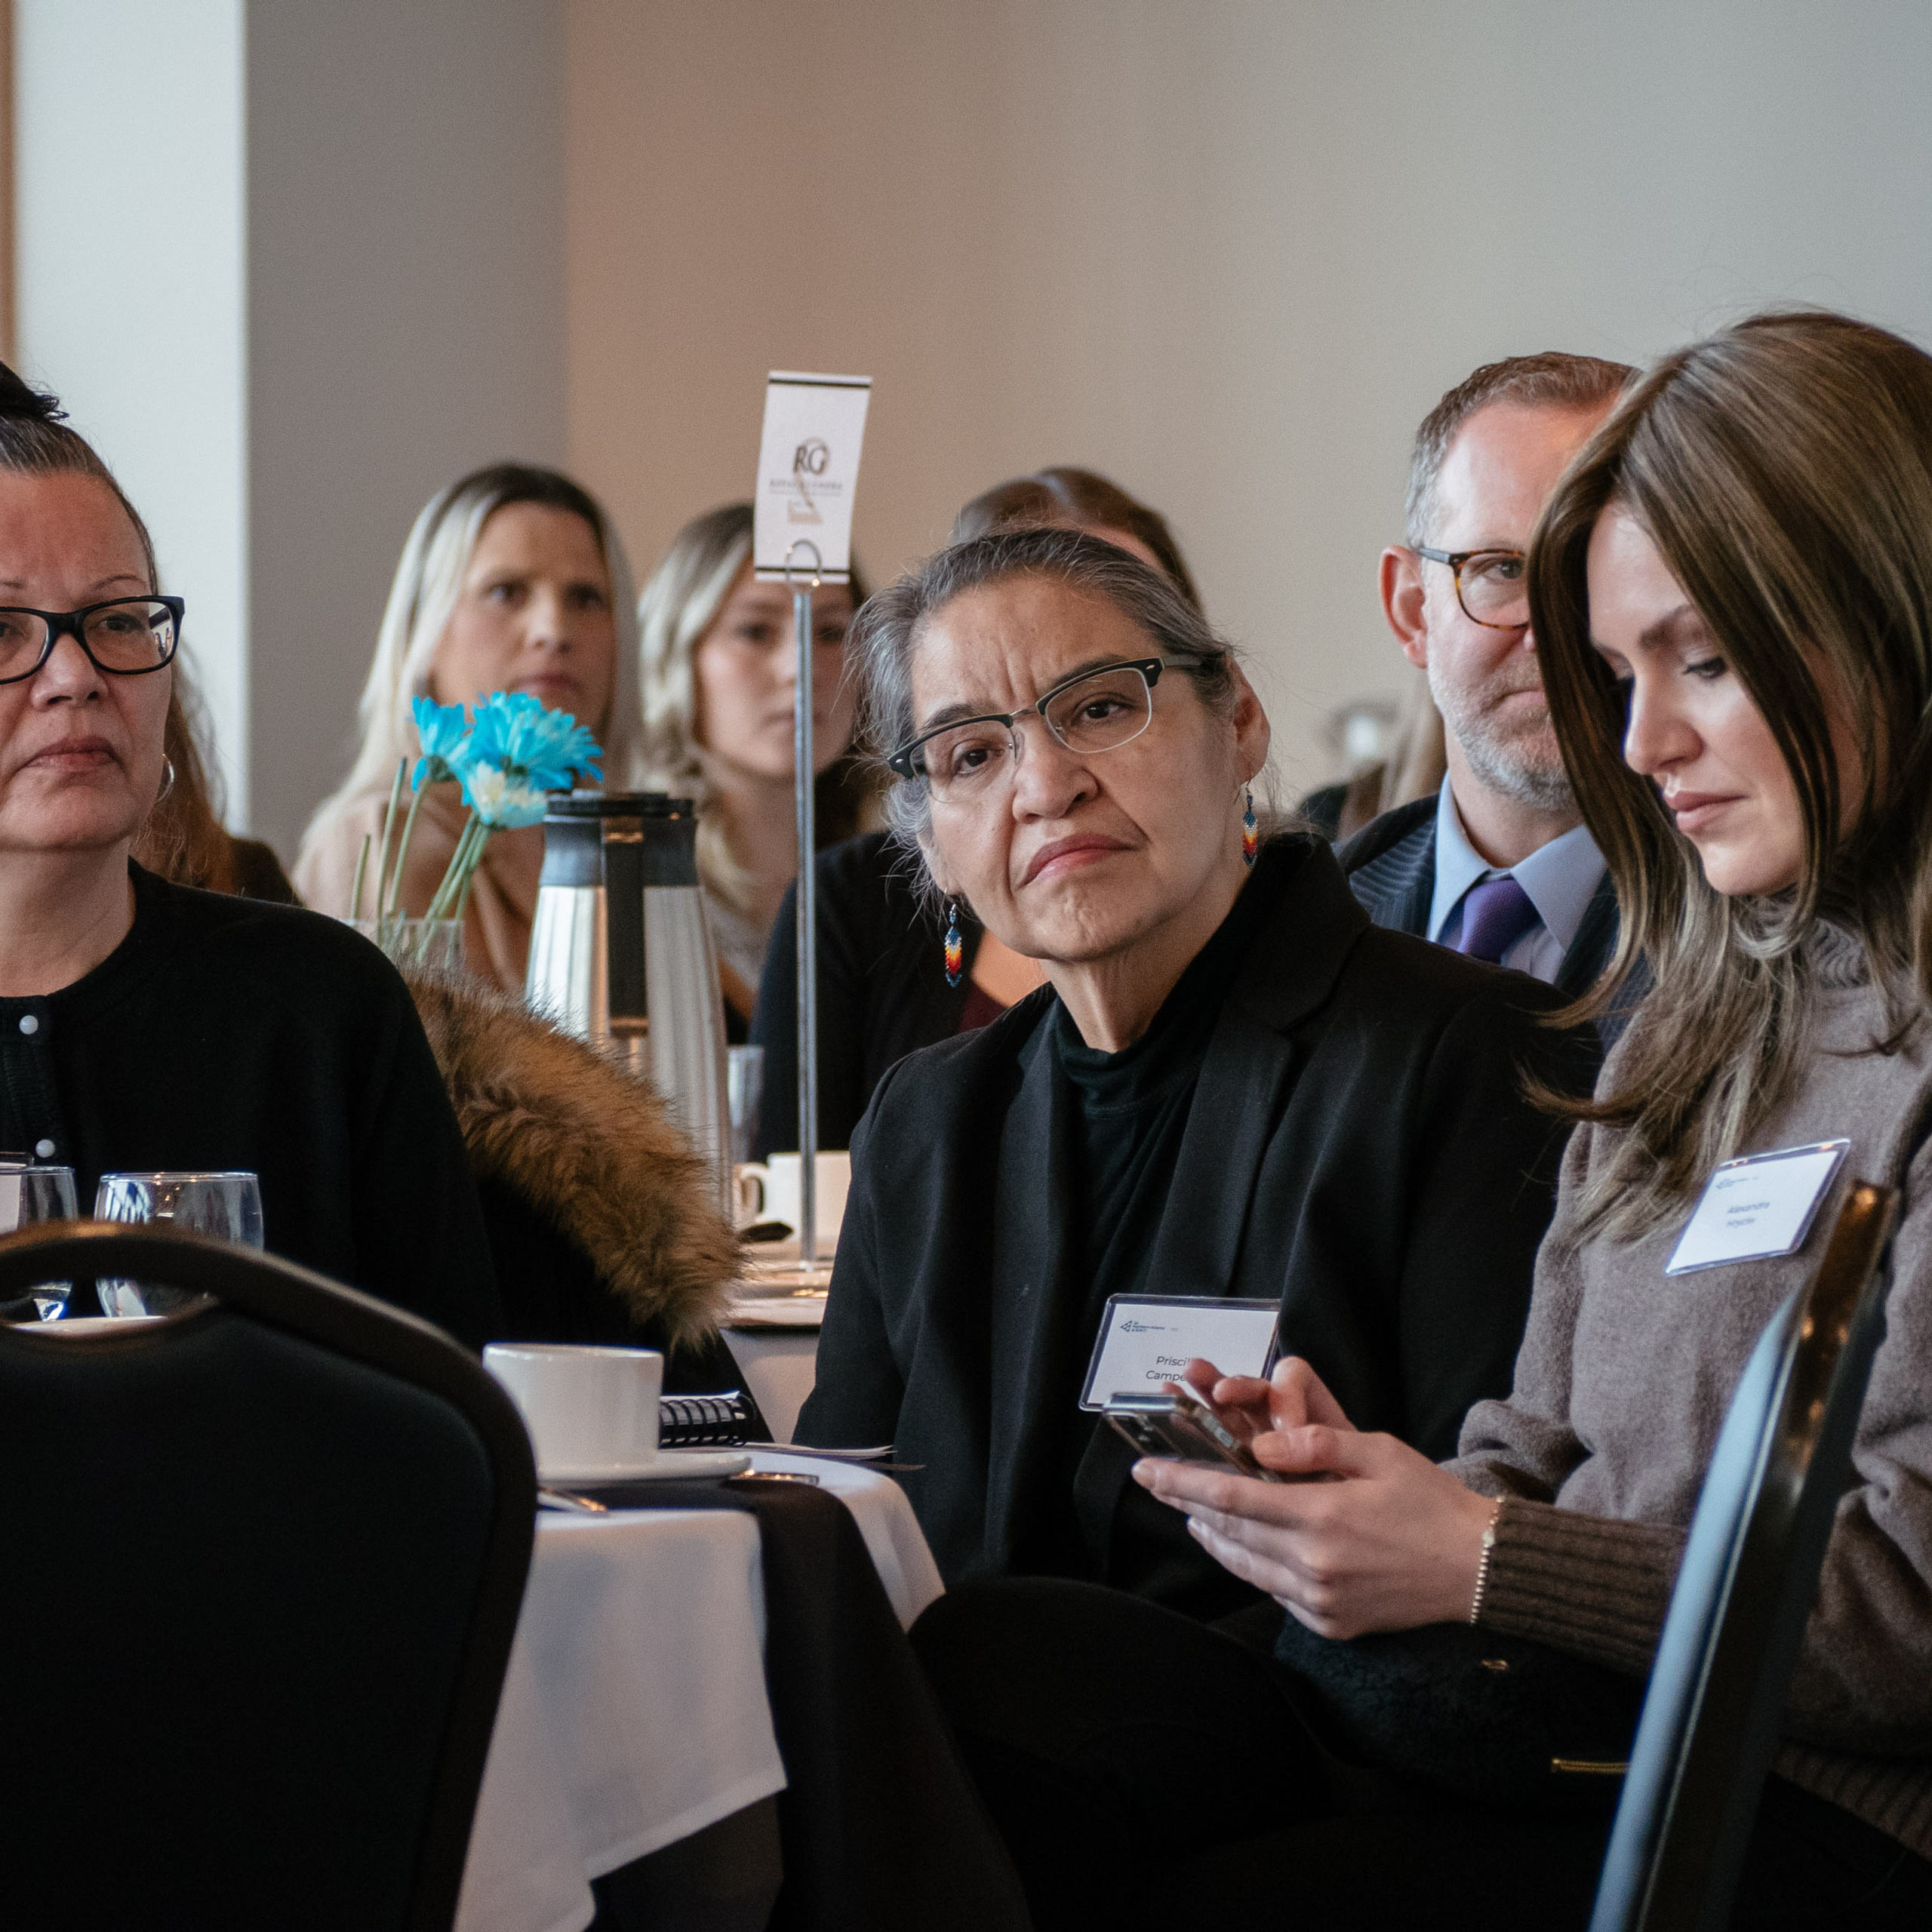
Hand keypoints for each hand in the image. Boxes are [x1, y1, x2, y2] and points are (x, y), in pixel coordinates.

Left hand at [1138, 1359, 1495, 1637]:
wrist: (1480, 1571)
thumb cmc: (1430, 1502)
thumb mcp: (1378, 1452)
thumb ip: (1313, 1445)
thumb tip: (1257, 1447)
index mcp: (1321, 1517)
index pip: (1230, 1498)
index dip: (1182, 1484)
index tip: (1147, 1472)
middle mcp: (1313, 1565)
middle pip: (1228, 1534)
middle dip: (1188, 1506)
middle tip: (1160, 1485)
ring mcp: (1321, 1601)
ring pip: (1246, 1566)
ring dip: (1214, 1539)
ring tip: (1192, 1515)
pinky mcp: (1332, 1624)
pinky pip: (1275, 1591)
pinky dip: (1252, 1566)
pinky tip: (1242, 1547)